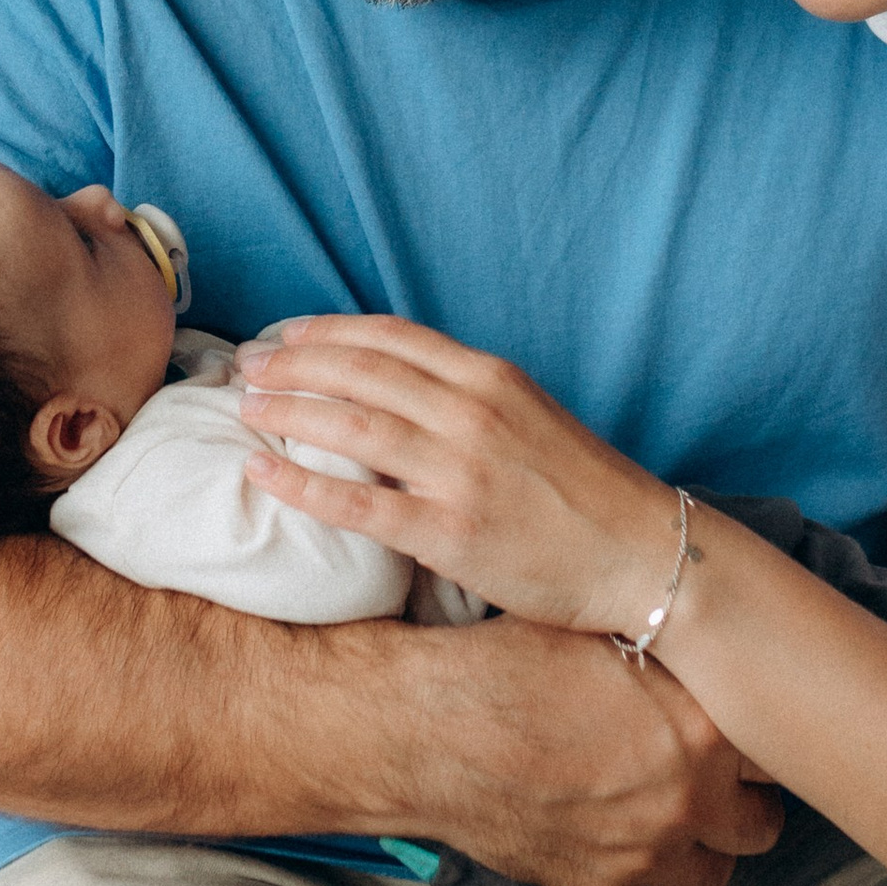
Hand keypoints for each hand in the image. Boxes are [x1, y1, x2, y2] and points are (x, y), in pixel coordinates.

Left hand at [238, 318, 685, 636]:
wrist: (642, 553)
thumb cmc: (584, 489)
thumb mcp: (531, 414)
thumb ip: (468, 395)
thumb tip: (396, 385)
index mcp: (491, 377)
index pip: (390, 336)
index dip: (326, 331)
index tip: (283, 335)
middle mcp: (473, 413)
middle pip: (359, 372)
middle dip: (292, 363)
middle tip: (245, 366)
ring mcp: (461, 472)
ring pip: (351, 427)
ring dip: (288, 410)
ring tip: (244, 406)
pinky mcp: (451, 532)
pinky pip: (358, 504)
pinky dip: (301, 485)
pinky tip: (260, 472)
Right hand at [379, 617, 781, 885]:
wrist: (434, 729)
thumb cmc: (511, 666)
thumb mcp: (605, 634)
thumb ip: (671, 659)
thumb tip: (710, 649)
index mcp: (700, 727)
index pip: (775, 750)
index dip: (757, 739)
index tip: (742, 734)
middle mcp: (687, 798)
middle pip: (761, 825)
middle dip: (742, 805)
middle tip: (716, 783)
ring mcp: (645, 854)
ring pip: (714, 878)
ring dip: (701, 853)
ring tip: (675, 823)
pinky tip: (636, 862)